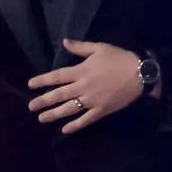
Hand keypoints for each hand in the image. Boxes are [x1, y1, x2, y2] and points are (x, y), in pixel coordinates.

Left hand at [27, 38, 143, 133]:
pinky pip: (86, 119)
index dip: (42, 81)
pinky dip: (75, 125)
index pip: (56, 77)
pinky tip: (64, 130)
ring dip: (54, 114)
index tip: (30, 85)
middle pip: (59, 95)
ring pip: (69, 109)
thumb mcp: (99, 48)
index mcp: (81, 71)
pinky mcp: (102, 110)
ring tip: (41, 118)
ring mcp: (92, 100)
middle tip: (31, 107)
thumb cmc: (119, 58)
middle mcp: (83, 87)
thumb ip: (80, 47)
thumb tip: (64, 41)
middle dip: (43, 101)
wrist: (141, 73)